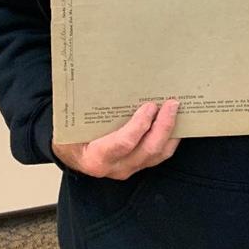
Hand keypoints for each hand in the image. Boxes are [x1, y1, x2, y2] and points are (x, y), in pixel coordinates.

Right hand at [51, 100, 179, 179]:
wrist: (72, 155)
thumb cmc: (73, 135)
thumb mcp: (73, 125)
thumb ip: (88, 108)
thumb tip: (109, 80)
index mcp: (97, 157)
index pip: (123, 143)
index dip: (139, 125)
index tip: (149, 106)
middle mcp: (115, 167)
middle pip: (147, 150)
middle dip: (164, 126)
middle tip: (171, 104)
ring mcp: (129, 168)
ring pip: (157, 154)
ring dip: (171, 132)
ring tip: (176, 110)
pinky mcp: (138, 165)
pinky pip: (159, 155)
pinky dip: (170, 138)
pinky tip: (175, 122)